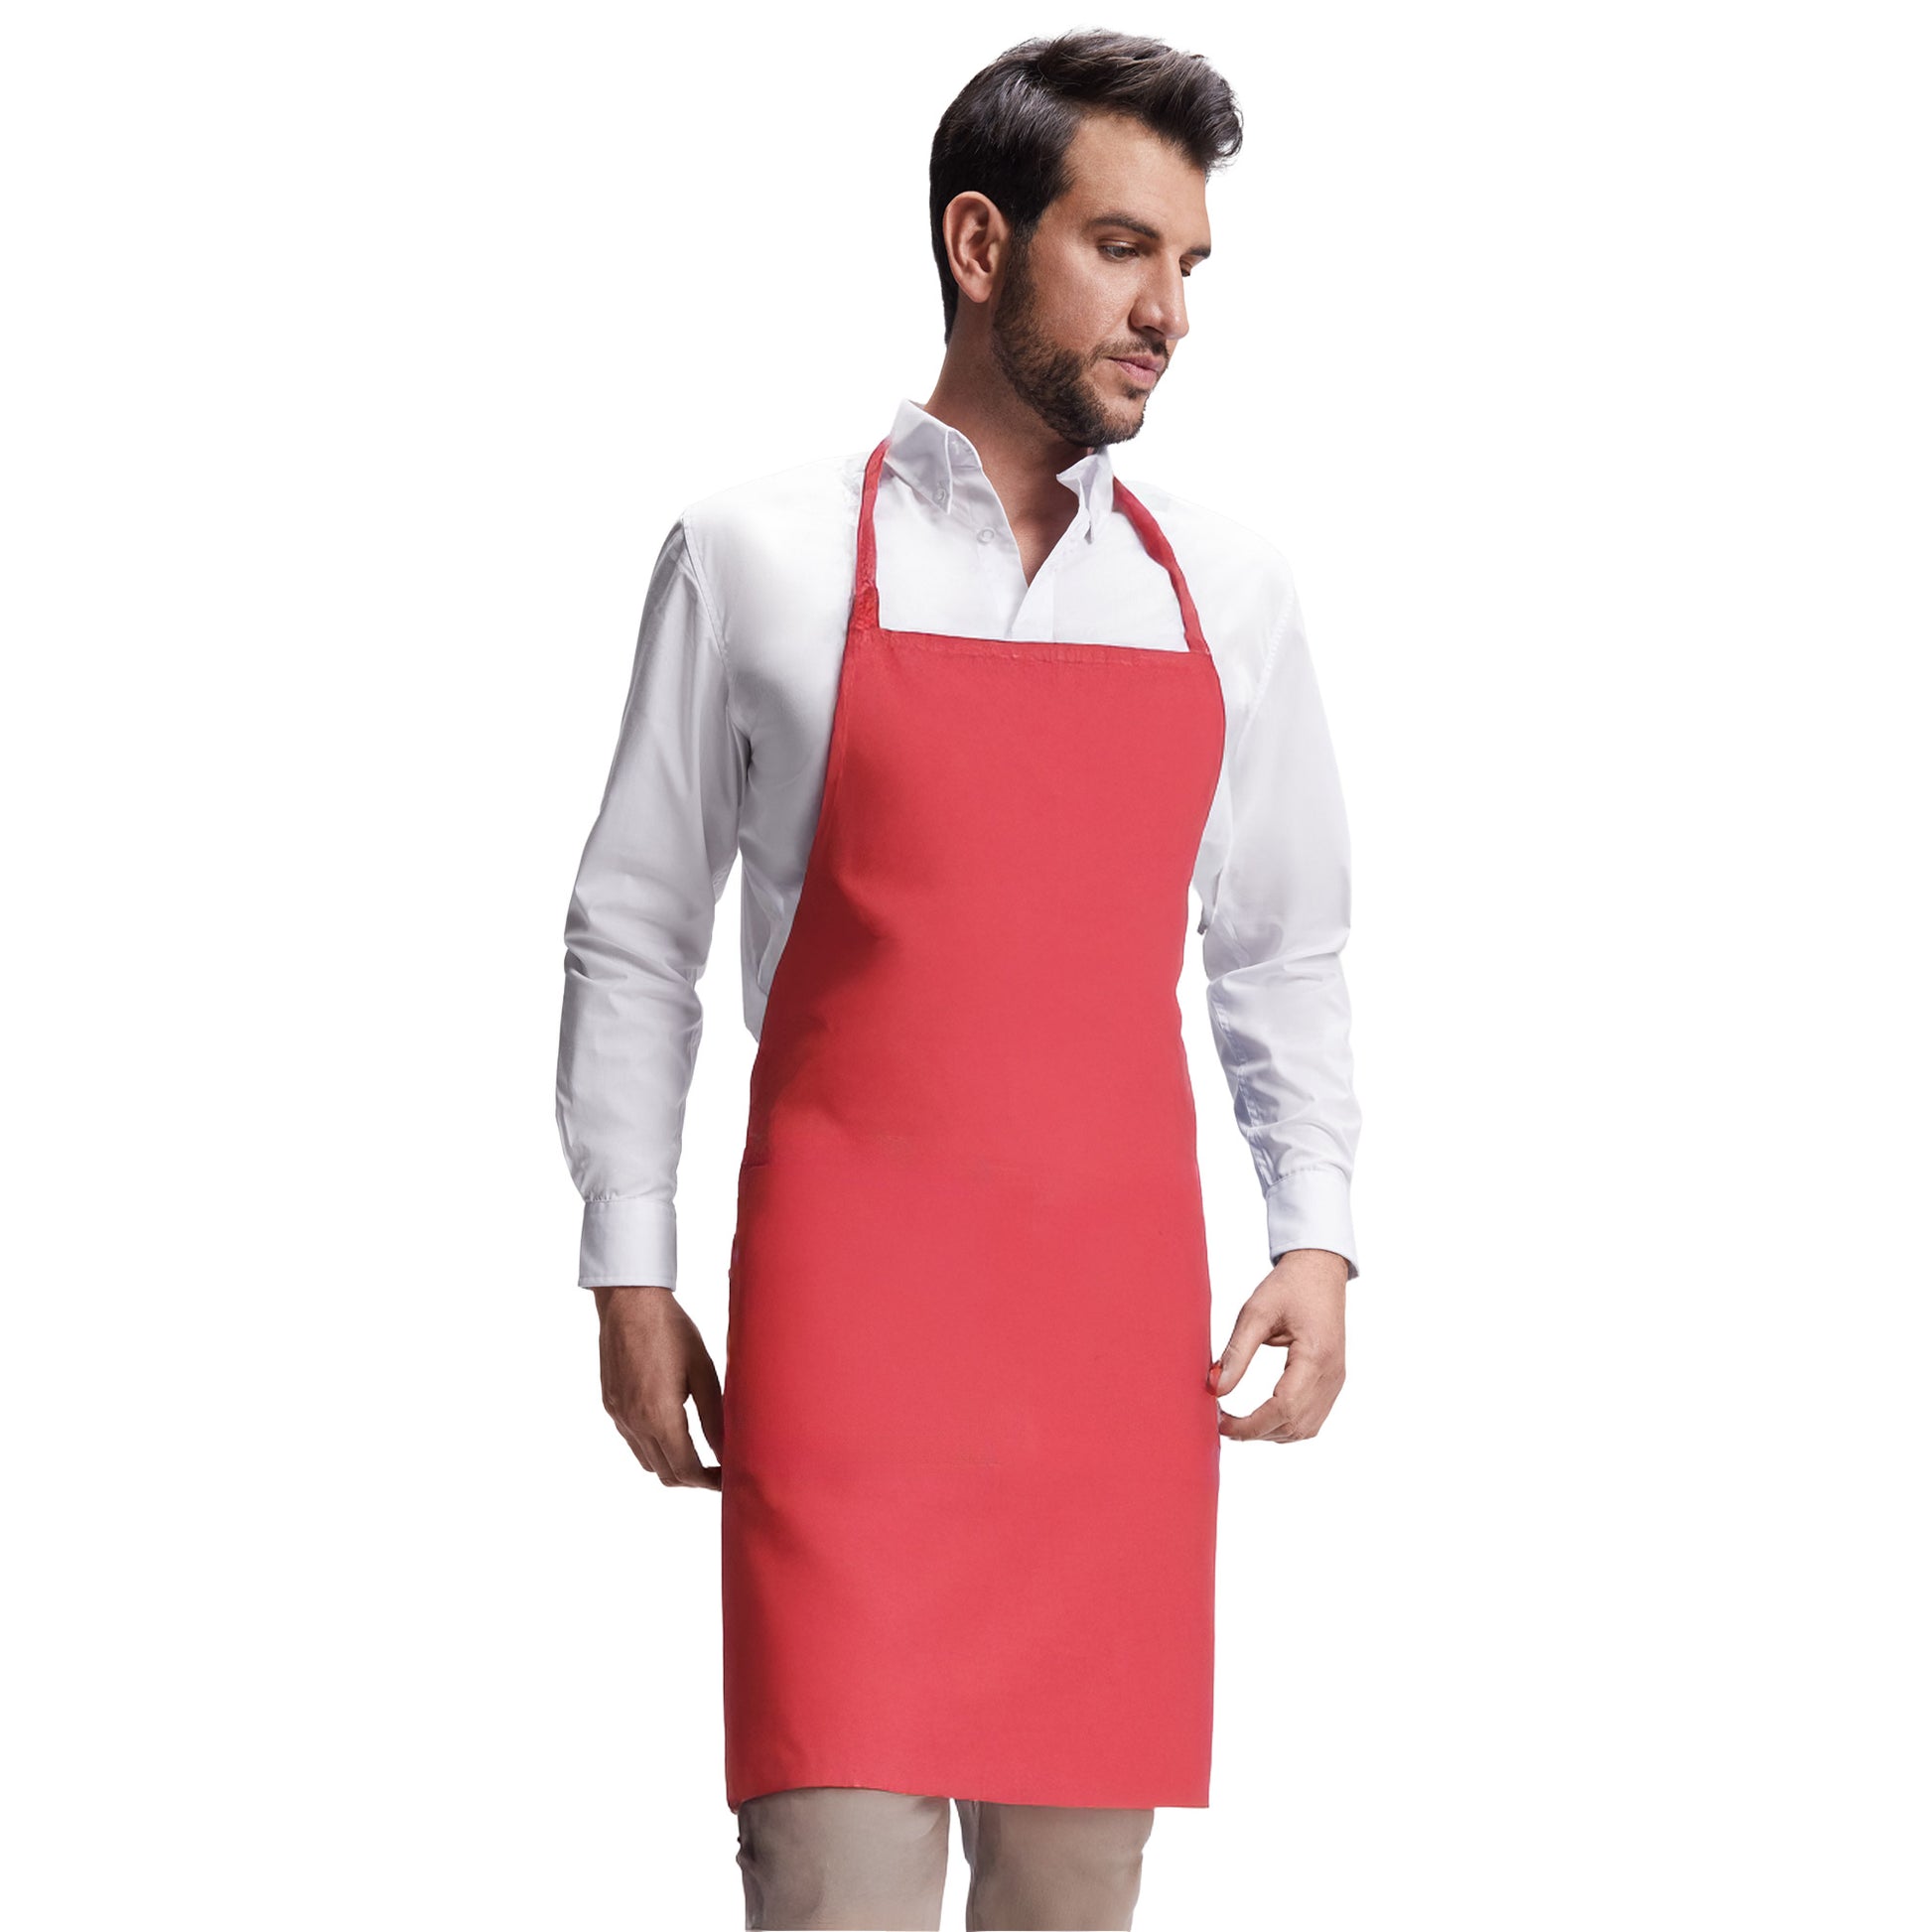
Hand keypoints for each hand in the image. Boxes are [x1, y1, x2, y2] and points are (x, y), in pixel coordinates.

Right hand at [593, 1285, 724, 1488]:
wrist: (629, 1302)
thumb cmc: (672, 1330)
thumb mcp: (703, 1371)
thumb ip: (714, 1417)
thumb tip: (726, 1451)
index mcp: (659, 1416)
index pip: (686, 1470)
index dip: (710, 1482)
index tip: (729, 1479)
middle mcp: (634, 1423)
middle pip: (665, 1474)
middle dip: (694, 1479)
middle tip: (718, 1470)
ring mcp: (618, 1415)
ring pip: (646, 1461)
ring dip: (672, 1466)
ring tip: (699, 1453)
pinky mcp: (610, 1405)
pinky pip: (633, 1441)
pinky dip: (653, 1448)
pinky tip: (672, 1430)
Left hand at [1209, 1248, 1347, 1443]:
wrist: (1320, 1270)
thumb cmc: (1289, 1286)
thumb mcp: (1255, 1312)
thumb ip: (1237, 1352)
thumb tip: (1216, 1389)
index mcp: (1315, 1356)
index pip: (1284, 1408)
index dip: (1250, 1425)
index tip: (1220, 1423)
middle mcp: (1332, 1375)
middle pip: (1295, 1425)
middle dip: (1256, 1432)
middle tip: (1222, 1423)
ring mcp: (1335, 1380)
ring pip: (1305, 1429)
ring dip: (1271, 1432)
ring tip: (1238, 1422)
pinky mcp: (1332, 1381)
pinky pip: (1311, 1418)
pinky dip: (1286, 1424)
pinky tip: (1261, 1416)